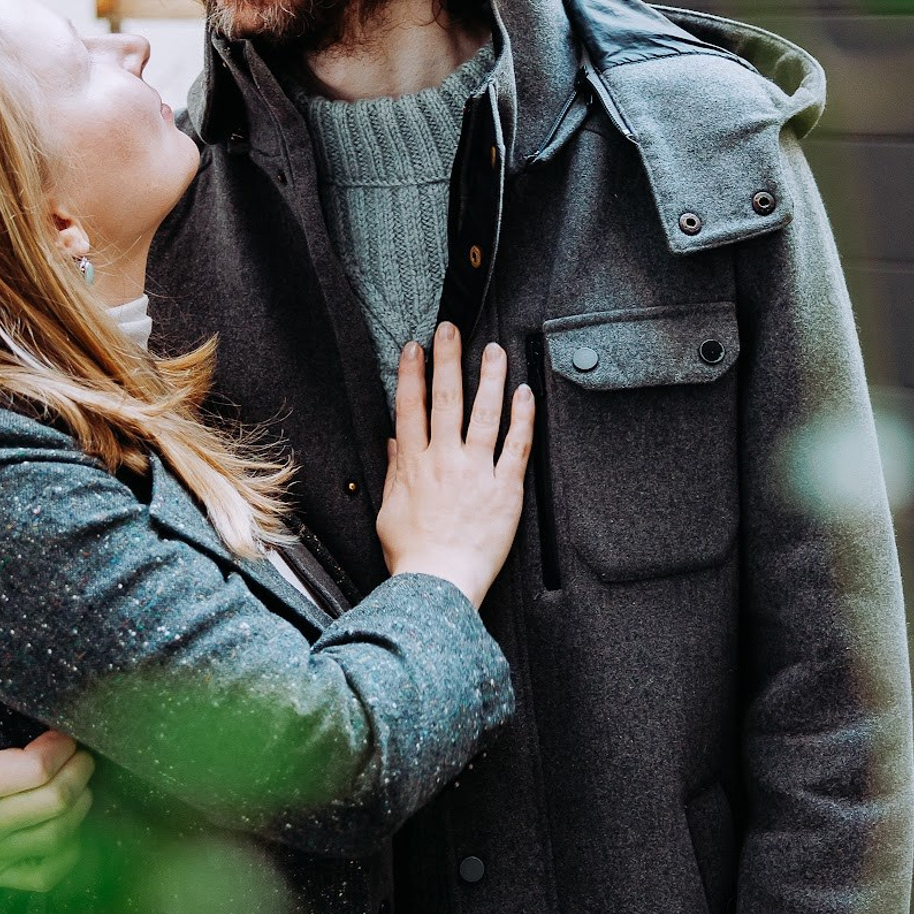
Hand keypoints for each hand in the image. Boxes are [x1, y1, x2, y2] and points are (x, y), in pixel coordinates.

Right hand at [0, 648, 95, 891]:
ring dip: (81, 803)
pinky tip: (70, 823)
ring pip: (58, 835)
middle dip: (79, 769)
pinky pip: (47, 873)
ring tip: (79, 776)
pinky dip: (70, 850)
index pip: (30, 771)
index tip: (63, 727)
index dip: (58, 747)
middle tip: (82, 747)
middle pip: (55, 802)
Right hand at [376, 323, 533, 608]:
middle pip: (446, 400)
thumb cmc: (413, 555)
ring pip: (484, 414)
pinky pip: (516, 446)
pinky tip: (525, 392)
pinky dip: (522, 418)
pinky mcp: (505, 489)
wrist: (440, 584)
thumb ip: (394, 472)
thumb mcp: (389, 512)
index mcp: (414, 466)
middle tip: (451, 329)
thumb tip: (392, 441)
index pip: (410, 409)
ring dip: (489, 378)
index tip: (414, 348)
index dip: (412, 375)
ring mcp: (476, 473)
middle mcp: (444, 461)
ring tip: (493, 350)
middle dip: (447, 360)